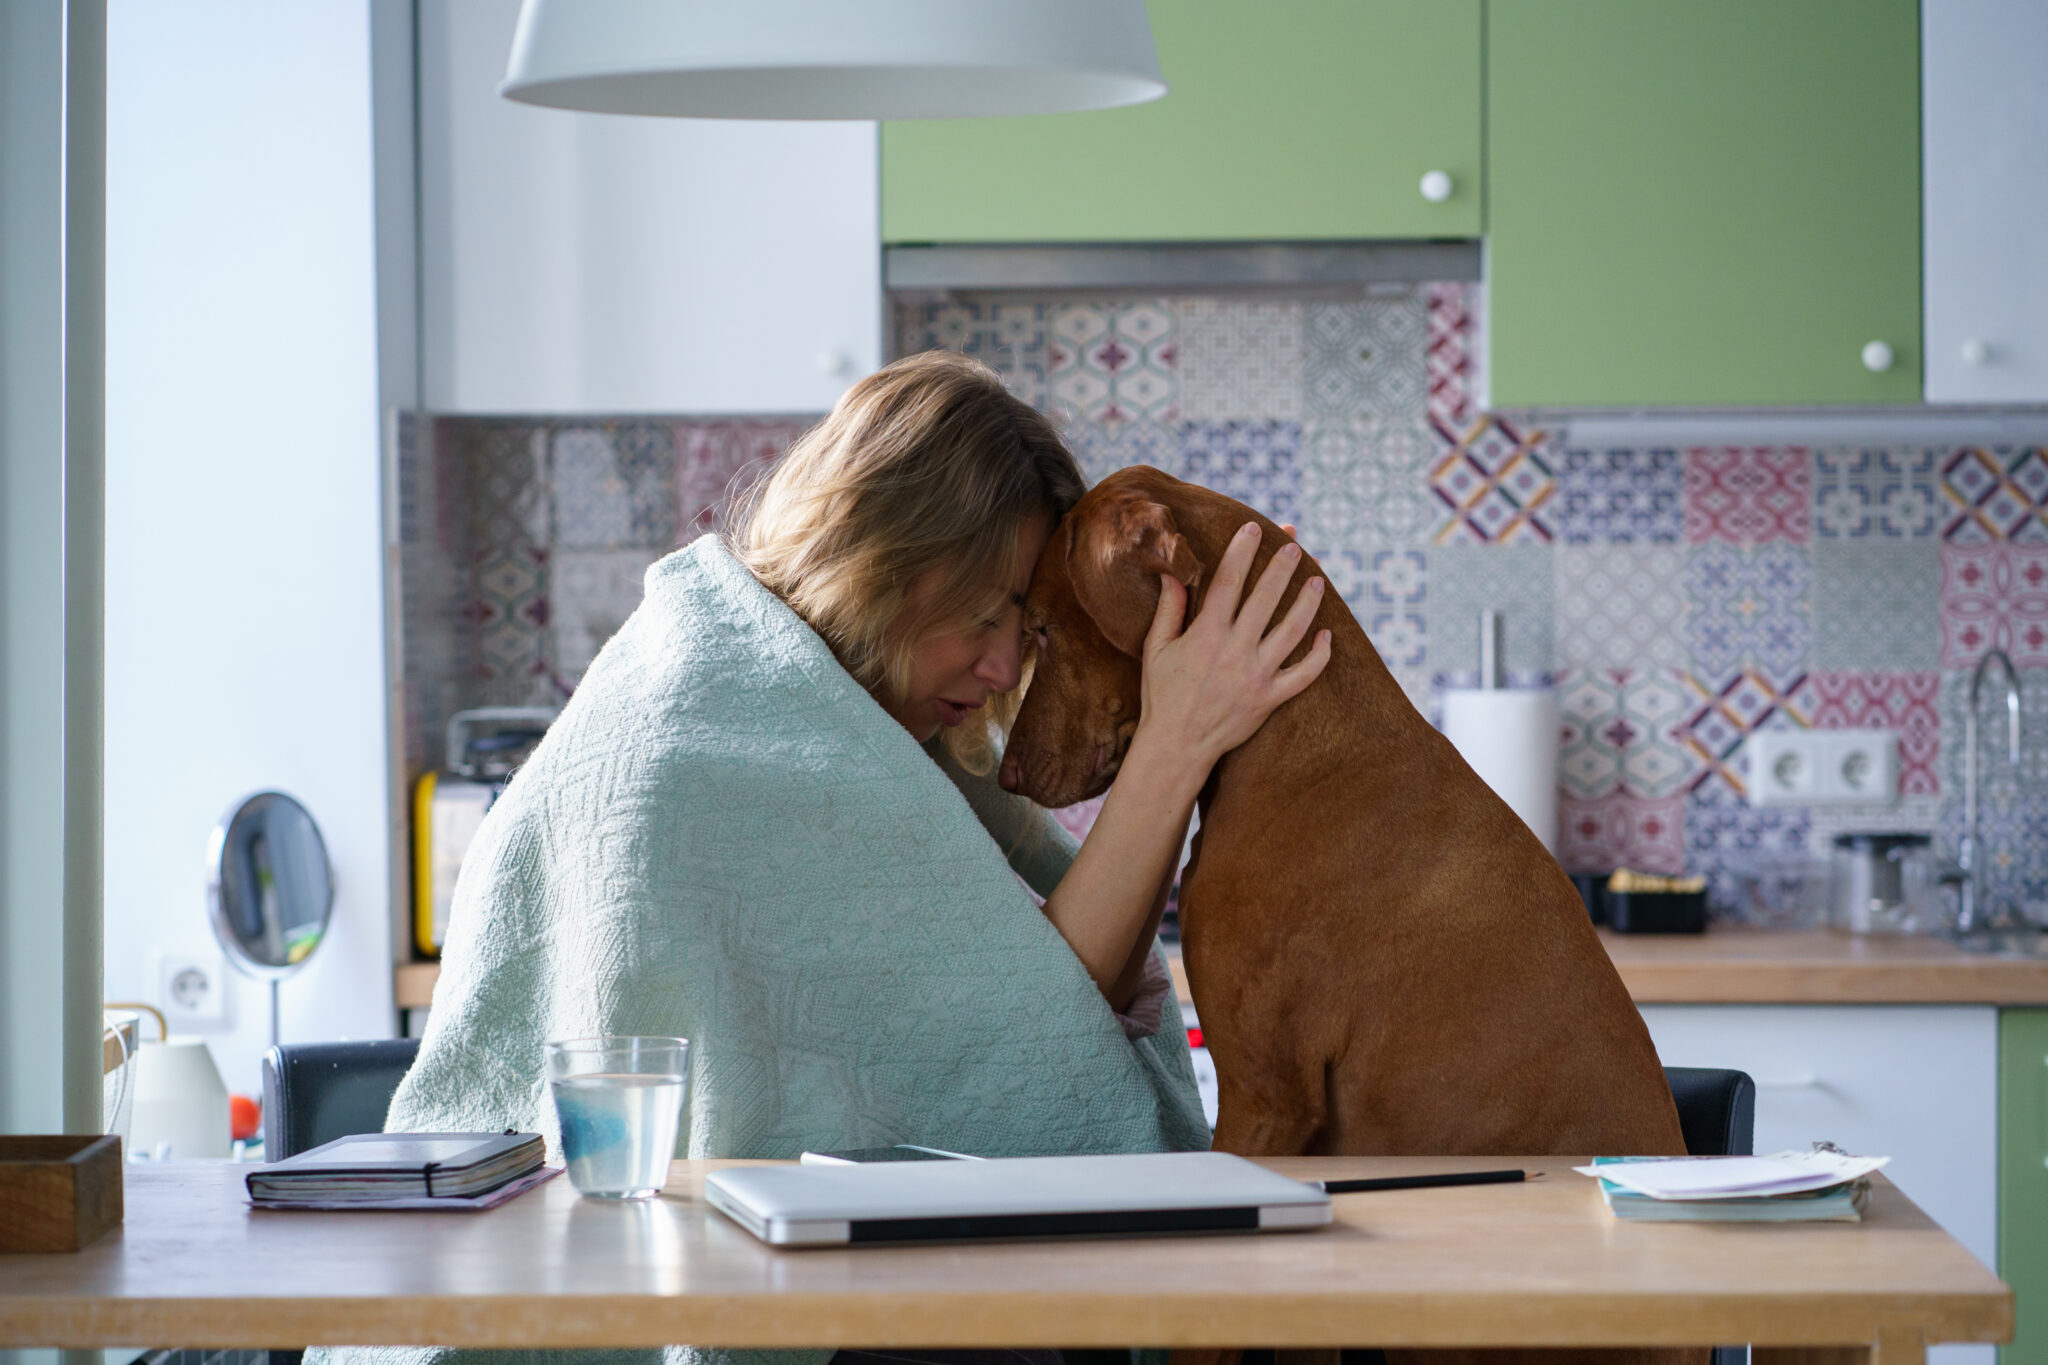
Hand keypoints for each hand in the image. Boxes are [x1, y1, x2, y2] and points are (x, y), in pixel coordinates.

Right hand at [1135, 521, 1331, 775]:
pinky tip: (1326, 634)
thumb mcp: (1156, 650)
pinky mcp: (1270, 699)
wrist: (1176, 747)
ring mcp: (1256, 676)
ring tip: (1318, 580)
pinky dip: (1319, 655)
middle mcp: (1235, 651)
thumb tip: (1172, 574)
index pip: (1229, 582)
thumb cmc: (1161, 696)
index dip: (1243, 551)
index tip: (1254, 528)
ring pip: (1292, 630)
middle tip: (1295, 545)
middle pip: (1266, 598)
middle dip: (1282, 567)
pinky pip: (1304, 675)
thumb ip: (1168, 610)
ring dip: (1307, 602)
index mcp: (1205, 635)